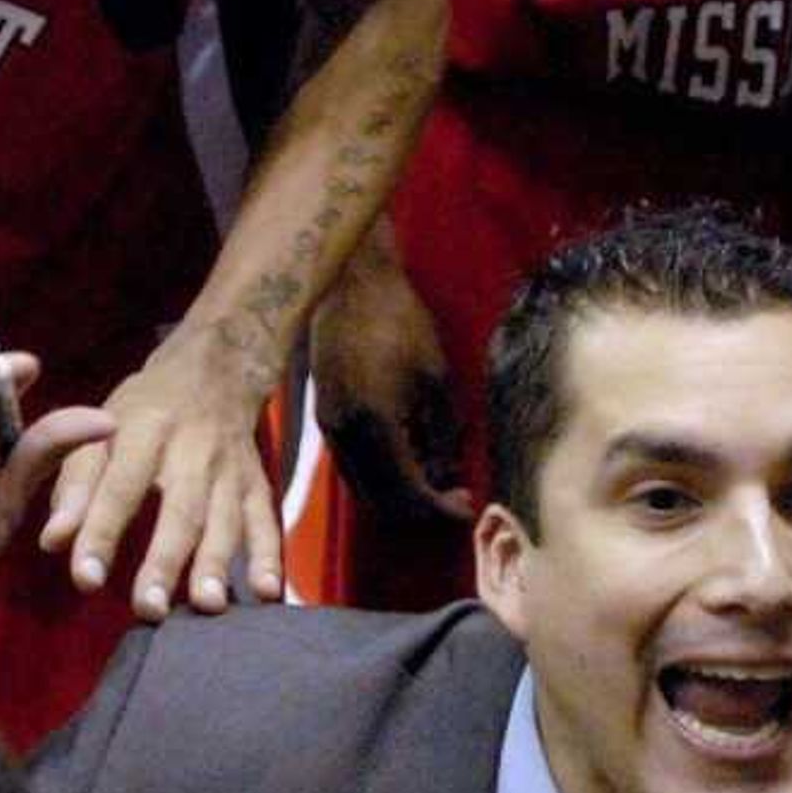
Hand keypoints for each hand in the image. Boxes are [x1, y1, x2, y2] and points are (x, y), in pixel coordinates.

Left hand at [41, 321, 286, 620]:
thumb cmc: (145, 410)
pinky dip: (270, 558)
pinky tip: (267, 593)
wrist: (216, 371)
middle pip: (180, 510)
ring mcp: (230, 469)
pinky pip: (265, 522)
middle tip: (148, 608)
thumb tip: (54, 542)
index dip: (102, 531)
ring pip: (226, 520)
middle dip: (165, 560)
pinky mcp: (257, 484)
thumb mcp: (102, 430)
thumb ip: (77, 485)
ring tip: (208, 606)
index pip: (120, 486)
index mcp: (145, 431)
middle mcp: (193, 450)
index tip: (86, 579)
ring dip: (218, 564)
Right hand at [309, 238, 473, 529]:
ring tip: (437, 480)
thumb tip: (447, 473)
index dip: (440, 508)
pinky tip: (409, 458)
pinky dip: (381, 474)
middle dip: (420, 509)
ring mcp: (329, 427)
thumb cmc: (400, 321)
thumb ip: (441, 433)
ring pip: (363, 486)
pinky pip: (353, 465)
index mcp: (375, 425)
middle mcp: (345, 435)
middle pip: (381, 501)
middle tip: (454, 497)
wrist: (352, 283)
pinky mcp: (325, 416)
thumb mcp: (434, 377)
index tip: (467, 506)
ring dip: (399, 494)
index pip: (408, 492)